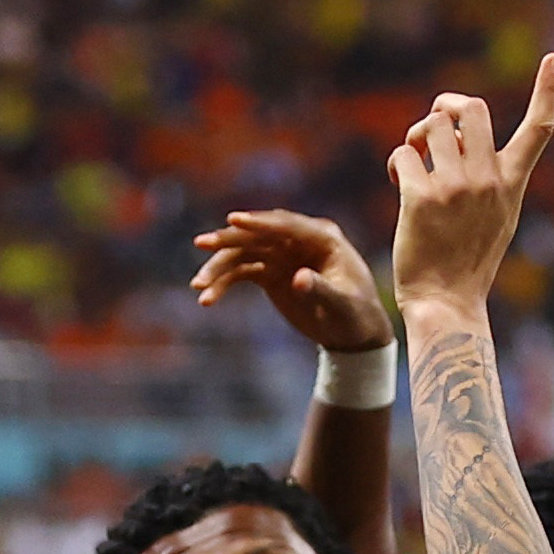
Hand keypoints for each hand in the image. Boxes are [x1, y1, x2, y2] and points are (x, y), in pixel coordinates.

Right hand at [191, 208, 393, 354]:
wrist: (353, 334)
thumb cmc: (356, 317)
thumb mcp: (342, 306)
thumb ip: (321, 291)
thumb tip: (298, 278)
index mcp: (322, 238)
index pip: (286, 224)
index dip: (259, 222)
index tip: (232, 219)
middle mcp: (299, 241)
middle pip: (258, 234)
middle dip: (229, 240)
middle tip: (202, 244)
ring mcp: (282, 255)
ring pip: (244, 253)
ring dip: (219, 267)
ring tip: (198, 285)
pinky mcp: (270, 272)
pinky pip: (241, 272)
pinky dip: (223, 284)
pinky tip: (207, 299)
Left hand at [388, 54, 553, 317]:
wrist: (447, 302)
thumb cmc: (467, 261)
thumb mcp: (497, 217)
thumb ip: (490, 176)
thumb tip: (457, 134)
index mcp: (511, 184)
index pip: (538, 131)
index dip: (547, 91)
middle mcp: (488, 180)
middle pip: (471, 108)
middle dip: (445, 106)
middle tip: (431, 128)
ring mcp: (456, 188)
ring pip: (433, 125)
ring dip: (417, 135)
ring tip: (414, 160)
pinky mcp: (422, 198)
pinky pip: (404, 154)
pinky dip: (397, 163)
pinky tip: (400, 183)